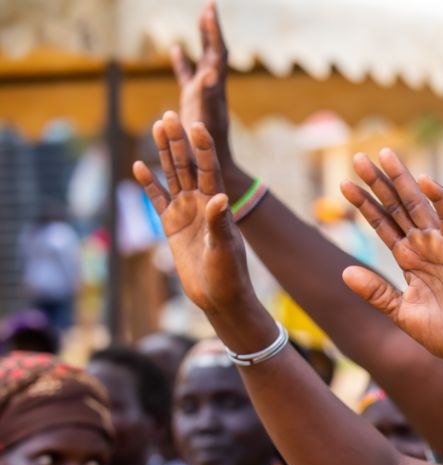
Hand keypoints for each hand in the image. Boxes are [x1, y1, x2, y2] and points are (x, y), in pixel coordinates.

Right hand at [133, 112, 254, 317]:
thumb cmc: (229, 274)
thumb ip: (219, 222)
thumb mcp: (225, 247)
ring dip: (163, 153)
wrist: (219, 297)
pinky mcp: (171, 225)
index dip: (203, 148)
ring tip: (156, 126)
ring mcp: (185, 212)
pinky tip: (139, 164)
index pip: (210, 170)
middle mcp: (202, 203)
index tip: (197, 125)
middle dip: (179, 141)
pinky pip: (158, 199)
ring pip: (172, 176)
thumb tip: (219, 197)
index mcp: (218, 205)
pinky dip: (149, 183)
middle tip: (169, 114)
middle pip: (188, 166)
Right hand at [171, 3, 246, 190]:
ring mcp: (203, 95)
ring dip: (202, 39)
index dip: (214, 32)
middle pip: (214, 53)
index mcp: (214, 89)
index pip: (217, 54)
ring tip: (202, 17)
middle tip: (210, 6)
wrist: (213, 169)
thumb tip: (210, 73)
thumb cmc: (208, 149)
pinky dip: (182, 62)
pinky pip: (187, 76)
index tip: (210, 9)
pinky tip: (175, 47)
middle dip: (211, 30)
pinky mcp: (193, 103)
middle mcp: (211, 89)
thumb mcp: (206, 118)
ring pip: (203, 61)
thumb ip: (207, 96)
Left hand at [339, 150, 442, 366]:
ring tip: (384, 155)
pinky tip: (424, 179)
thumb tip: (344, 272)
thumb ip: (375, 292)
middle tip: (358, 158)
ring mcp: (442, 246)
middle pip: (397, 208)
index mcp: (410, 261)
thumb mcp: (400, 311)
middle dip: (378, 184)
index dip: (365, 206)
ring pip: (418, 206)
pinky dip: (439, 198)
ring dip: (402, 180)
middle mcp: (424, 248)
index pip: (383, 226)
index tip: (343, 185)